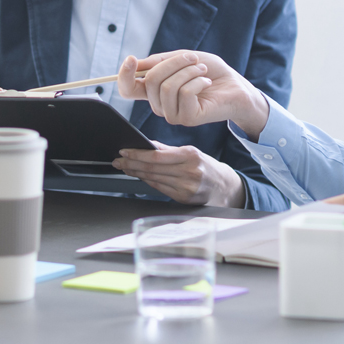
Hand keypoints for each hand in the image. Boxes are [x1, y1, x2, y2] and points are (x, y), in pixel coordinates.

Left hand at [113, 141, 245, 207]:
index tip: (124, 152)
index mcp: (190, 156)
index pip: (156, 156)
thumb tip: (148, 145)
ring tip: (124, 168)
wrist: (224, 187)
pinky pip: (160, 188)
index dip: (137, 154)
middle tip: (118, 161)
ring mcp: (186, 187)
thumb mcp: (192, 153)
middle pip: (152, 168)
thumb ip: (169, 150)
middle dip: (131, 164)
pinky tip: (139, 177)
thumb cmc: (207, 167)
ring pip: (153, 179)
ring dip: (136, 173)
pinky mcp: (183, 198)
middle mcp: (189, 172)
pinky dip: (147, 182)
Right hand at [116, 51, 269, 139]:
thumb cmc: (210, 72)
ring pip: (167, 86)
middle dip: (174, 62)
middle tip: (193, 59)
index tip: (131, 59)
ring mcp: (172, 114)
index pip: (128, 89)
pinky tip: (207, 82)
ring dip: (188, 71)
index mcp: (155, 90)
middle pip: (150, 81)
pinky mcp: (187, 118)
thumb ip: (160, 61)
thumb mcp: (183, 59)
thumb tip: (136, 63)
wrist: (236, 86)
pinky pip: (184, 93)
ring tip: (202, 70)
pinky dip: (198, 81)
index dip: (124, 75)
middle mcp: (160, 105)